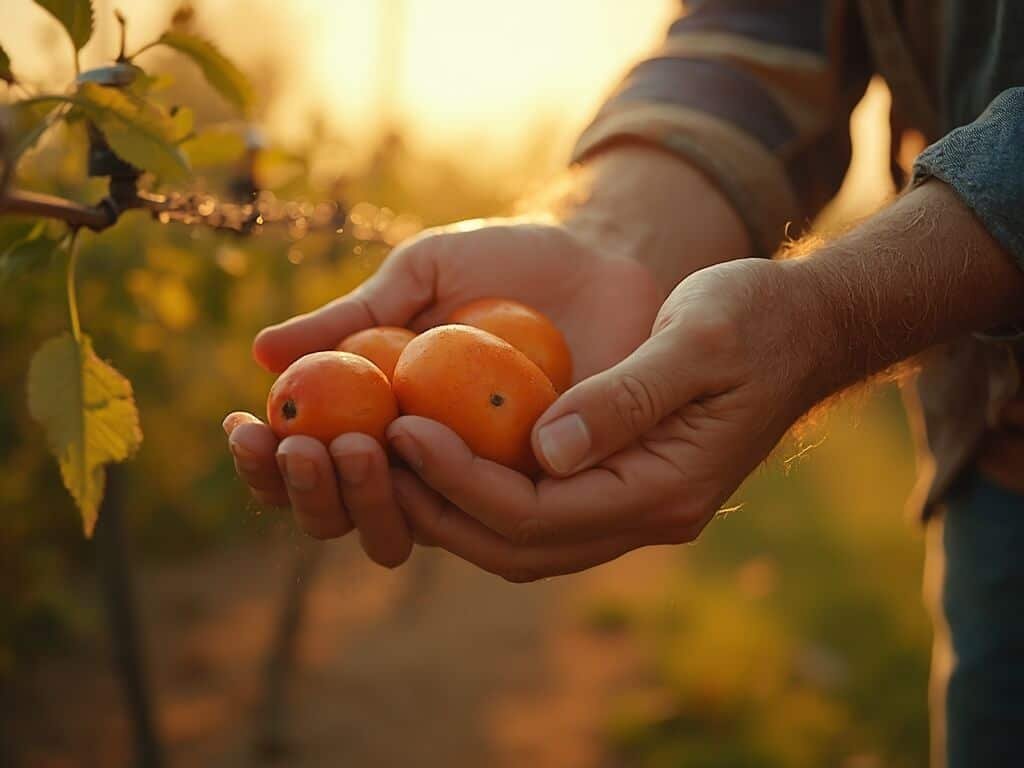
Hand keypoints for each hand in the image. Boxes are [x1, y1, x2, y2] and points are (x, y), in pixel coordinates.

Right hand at [223, 216, 662, 565]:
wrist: (599, 259)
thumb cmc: (502, 262)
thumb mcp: (420, 275)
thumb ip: (350, 319)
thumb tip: (261, 354)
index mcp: (375, 416)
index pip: (302, 461)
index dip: (264, 458)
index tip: (245, 426)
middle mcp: (417, 463)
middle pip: (337, 513)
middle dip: (309, 490)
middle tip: (310, 444)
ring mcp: (473, 483)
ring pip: (400, 531)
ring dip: (365, 501)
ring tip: (359, 446)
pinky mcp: (536, 492)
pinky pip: (484, 518)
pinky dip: (446, 496)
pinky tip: (424, 450)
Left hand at [389, 258, 820, 579]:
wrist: (804, 328)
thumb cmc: (756, 318)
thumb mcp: (699, 339)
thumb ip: (627, 397)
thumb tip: (544, 449)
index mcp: (665, 489)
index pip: (539, 513)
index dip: (463, 479)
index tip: (403, 429)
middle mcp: (647, 515)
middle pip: (520, 546)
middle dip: (442, 509)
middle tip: (376, 457)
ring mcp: (636, 507)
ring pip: (525, 540)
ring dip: (455, 508)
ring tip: (394, 459)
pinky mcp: (624, 485)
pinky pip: (540, 511)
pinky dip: (485, 491)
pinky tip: (447, 449)